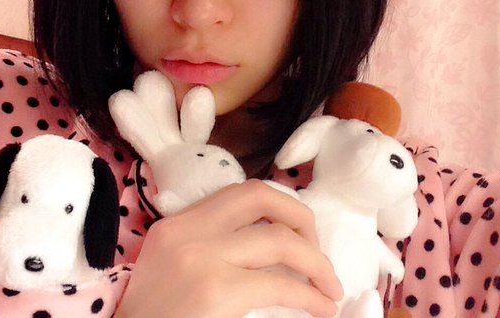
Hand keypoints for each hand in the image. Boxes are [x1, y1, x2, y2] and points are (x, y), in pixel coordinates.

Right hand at [114, 180, 342, 317]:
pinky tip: (322, 308)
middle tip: (318, 253)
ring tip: (330, 287)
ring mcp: (202, 258)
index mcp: (177, 224)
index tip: (296, 235)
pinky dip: (311, 296)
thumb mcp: (169, 266)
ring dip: (318, 264)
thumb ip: (205, 244)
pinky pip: (281, 285)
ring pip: (280, 241)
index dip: (279, 207)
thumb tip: (263, 244)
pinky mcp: (217, 290)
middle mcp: (188, 231)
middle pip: (262, 198)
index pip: (239, 193)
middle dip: (303, 220)